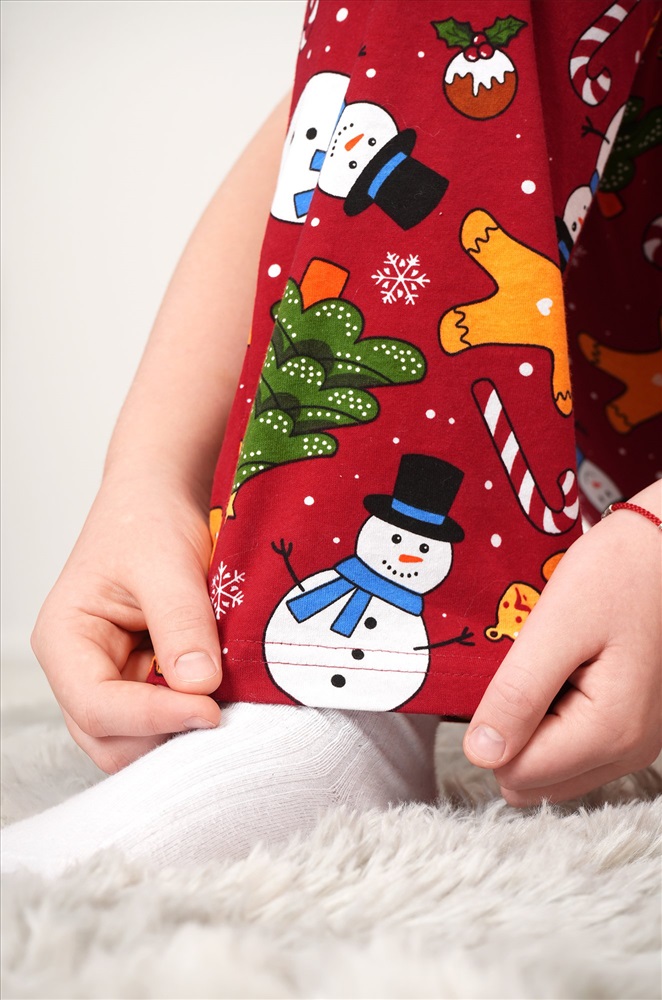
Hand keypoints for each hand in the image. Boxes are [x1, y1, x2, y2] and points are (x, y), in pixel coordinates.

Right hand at [31, 475, 221, 773]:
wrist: (160, 499)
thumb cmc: (147, 520)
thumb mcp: (166, 564)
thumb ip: (181, 622)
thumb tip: (199, 685)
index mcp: (65, 641)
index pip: (97, 707)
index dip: (153, 717)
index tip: (209, 709)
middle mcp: (81, 669)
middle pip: (109, 739)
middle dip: (162, 736)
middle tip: (220, 716)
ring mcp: (113, 678)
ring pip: (138, 738)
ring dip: (178, 730)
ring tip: (224, 704)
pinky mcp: (146, 678)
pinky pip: (166, 715)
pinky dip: (191, 713)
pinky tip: (223, 694)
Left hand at [463, 484, 661, 804]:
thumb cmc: (617, 574)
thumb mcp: (556, 628)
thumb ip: (517, 695)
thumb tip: (480, 754)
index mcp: (610, 733)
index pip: (518, 774)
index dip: (496, 727)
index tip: (517, 675)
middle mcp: (631, 752)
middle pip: (535, 779)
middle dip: (516, 731)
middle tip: (536, 670)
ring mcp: (637, 743)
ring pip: (553, 769)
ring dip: (537, 724)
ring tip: (556, 668)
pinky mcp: (634, 728)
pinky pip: (575, 748)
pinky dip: (558, 717)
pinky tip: (570, 673)